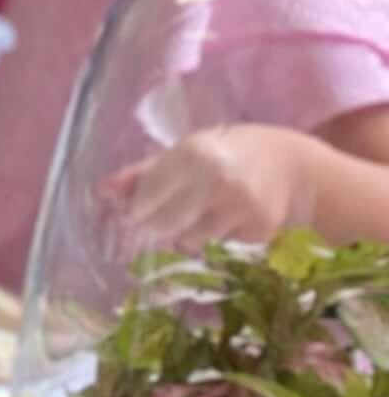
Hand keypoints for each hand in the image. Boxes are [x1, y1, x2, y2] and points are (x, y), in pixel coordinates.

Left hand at [106, 121, 314, 251]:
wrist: (293, 166)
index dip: (138, 209)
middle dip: (158, 226)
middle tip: (168, 216)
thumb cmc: (229, 153)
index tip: (136, 212)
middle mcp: (217, 181)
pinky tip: (230, 217)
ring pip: (190, 240)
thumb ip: (144, 172)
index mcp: (193, 154)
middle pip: (165, 224)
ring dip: (189, 233)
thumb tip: (104, 190)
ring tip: (205, 210)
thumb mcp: (187, 151)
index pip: (148, 196)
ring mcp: (241, 208)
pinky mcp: (259, 231)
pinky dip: (217, 237)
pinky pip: (220, 245)